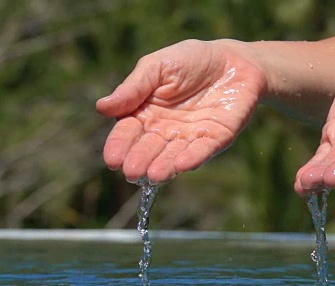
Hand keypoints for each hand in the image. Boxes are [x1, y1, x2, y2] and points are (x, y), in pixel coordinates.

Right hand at [96, 39, 265, 182]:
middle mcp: (165, 131)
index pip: (128, 133)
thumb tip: (101, 107)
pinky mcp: (216, 138)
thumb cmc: (190, 61)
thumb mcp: (157, 67)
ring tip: (153, 176)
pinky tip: (182, 165)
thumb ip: (133, 88)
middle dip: (140, 160)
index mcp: (145, 114)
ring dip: (164, 166)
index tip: (113, 159)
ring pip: (173, 156)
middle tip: (131, 171)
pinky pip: (203, 150)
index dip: (120, 145)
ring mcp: (190, 137)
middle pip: (149, 149)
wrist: (232, 60)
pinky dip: (193, 158)